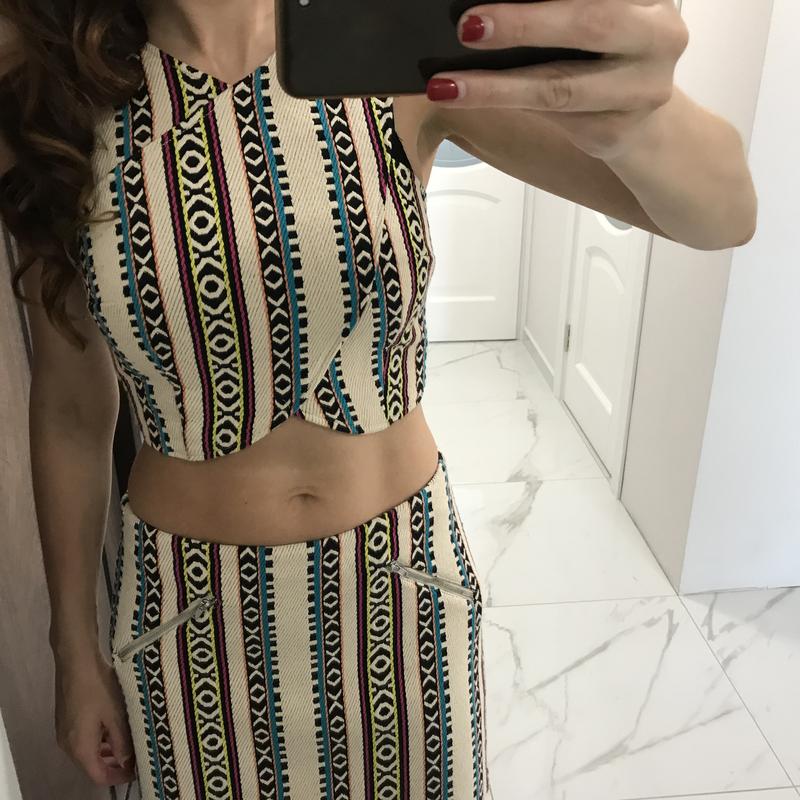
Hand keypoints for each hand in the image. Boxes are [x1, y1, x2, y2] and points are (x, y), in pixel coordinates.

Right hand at [54, 652, 135, 785]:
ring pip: (88, 751)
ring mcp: (64, 732)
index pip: (98, 776)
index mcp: (80, 748)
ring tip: (129, 741)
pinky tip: (114, 727)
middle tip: (136, 755)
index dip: (119, 777)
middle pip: (91, 765)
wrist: (76, 660)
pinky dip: (99, 739)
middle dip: (114, 764)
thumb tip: (126, 762)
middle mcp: (67, 745)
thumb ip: (122, 742)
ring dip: (107, 750)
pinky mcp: (65, 719)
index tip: (137, 770)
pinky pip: (83, 738)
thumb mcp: (116, 715)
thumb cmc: (98, 687)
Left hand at [426, 0, 689, 159]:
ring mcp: (643, 89)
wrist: (644, 123)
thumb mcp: (598, 17)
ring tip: (447, 84)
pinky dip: (504, 107)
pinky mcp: (616, 132)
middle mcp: (659, 36)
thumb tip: (482, 10)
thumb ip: (559, 7)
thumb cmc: (607, 58)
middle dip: (522, 25)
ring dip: (495, 87)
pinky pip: (551, 119)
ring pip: (559, 86)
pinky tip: (467, 100)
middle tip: (468, 26)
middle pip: (588, 24)